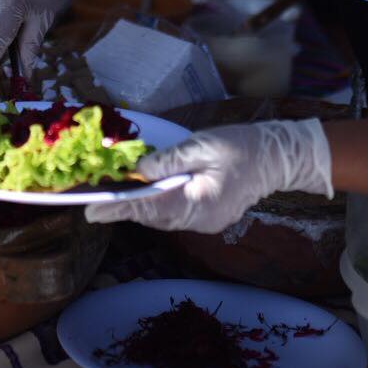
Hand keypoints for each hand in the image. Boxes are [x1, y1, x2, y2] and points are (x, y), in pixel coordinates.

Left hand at [84, 119, 332, 232]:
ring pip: (162, 217)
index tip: (92, 212)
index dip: (119, 208)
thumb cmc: (241, 147)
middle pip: (153, 216)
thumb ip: (170, 159)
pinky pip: (173, 214)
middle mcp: (201, 220)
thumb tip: (139, 169)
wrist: (276, 158)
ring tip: (110, 198)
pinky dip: (154, 205)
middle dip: (124, 208)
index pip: (151, 207)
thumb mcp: (203, 145)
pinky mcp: (207, 217)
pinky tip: (142, 194)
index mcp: (201, 203)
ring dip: (138, 207)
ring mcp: (205, 222)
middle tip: (93, 201)